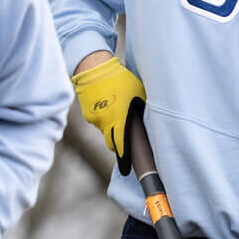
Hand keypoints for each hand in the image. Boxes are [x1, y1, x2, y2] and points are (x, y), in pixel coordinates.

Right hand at [72, 56, 144, 173]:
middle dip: (118, 143)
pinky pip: (98, 122)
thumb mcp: (138, 93)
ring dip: (111, 127)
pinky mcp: (88, 114)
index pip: (121, 145)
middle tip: (125, 140)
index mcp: (119, 118)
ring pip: (105, 131)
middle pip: (112, 143)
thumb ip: (140, 109)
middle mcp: (105, 122)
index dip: (125, 157)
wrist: (95, 69)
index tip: (127, 169)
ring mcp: (95, 119)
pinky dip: (104, 119)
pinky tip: (109, 106)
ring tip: (118, 113)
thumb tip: (150, 119)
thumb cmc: (121, 79)